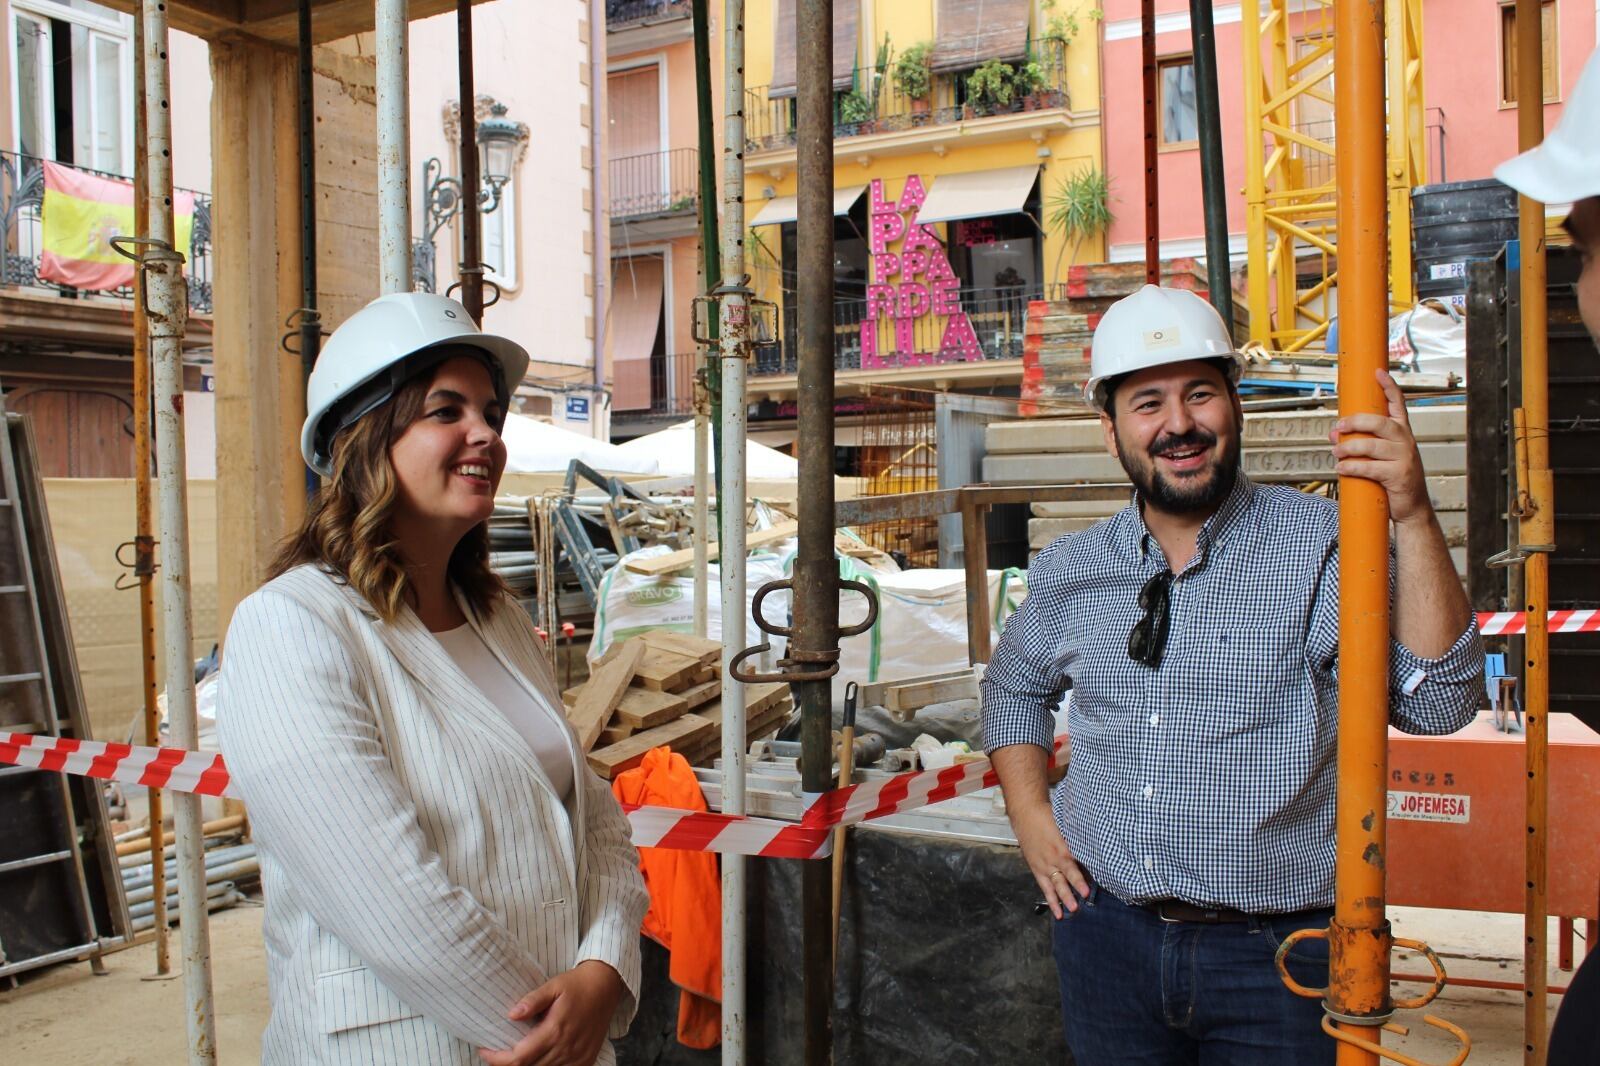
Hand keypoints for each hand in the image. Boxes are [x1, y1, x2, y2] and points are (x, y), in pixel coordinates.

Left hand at [478, 961, 624, 1065]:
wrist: (606, 987)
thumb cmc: (577, 985)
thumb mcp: (553, 986)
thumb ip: (532, 1001)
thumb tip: (511, 1015)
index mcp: (555, 1030)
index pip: (519, 1058)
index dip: (497, 1059)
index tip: (485, 1050)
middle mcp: (566, 1048)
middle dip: (508, 1064)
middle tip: (497, 1053)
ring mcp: (578, 1057)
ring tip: (515, 1056)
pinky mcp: (586, 1060)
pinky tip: (539, 1060)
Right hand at [1014, 805, 1090, 918]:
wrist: (1025, 814)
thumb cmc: (1048, 816)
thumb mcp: (1064, 824)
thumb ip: (1076, 838)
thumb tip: (1094, 849)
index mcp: (1062, 846)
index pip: (1076, 863)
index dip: (1082, 875)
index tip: (1089, 885)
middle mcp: (1053, 858)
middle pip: (1066, 875)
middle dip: (1075, 887)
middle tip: (1083, 898)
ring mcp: (1044, 865)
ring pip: (1055, 884)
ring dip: (1064, 898)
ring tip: (1072, 910)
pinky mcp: (1036, 869)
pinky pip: (1045, 887)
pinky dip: (1051, 900)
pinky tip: (1058, 913)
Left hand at [1329, 369, 1432, 525]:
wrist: (1412, 507)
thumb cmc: (1394, 478)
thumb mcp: (1383, 455)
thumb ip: (1362, 442)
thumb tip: (1334, 434)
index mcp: (1403, 432)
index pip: (1398, 404)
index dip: (1388, 387)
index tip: (1378, 372)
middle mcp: (1406, 441)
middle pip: (1380, 423)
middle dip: (1355, 422)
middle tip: (1338, 426)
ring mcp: (1404, 458)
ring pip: (1372, 445)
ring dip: (1348, 447)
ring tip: (1336, 451)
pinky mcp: (1398, 475)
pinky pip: (1370, 467)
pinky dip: (1352, 467)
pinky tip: (1342, 468)